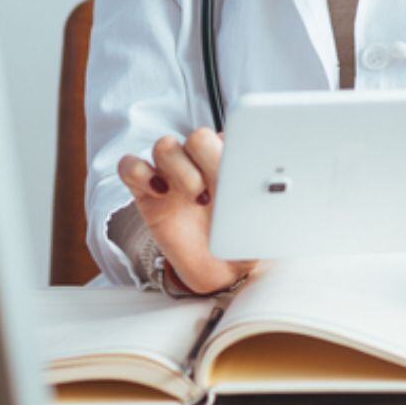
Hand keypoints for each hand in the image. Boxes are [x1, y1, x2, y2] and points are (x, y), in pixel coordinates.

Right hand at [116, 128, 256, 293]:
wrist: (223, 270)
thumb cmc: (246, 239)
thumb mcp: (266, 220)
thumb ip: (268, 200)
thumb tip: (275, 187)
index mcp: (231, 159)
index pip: (228, 134)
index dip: (233, 151)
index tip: (241, 176)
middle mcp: (200, 162)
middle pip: (196, 137)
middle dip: (209, 161)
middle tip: (219, 193)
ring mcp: (171, 175)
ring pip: (164, 146)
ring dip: (181, 169)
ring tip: (197, 199)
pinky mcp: (146, 192)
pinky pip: (130, 166)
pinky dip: (140, 172)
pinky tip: (159, 192)